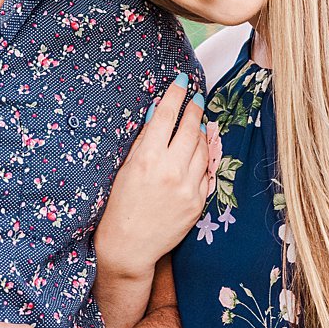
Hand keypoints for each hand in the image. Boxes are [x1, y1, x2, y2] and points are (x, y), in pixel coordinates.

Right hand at [95, 77, 220, 278]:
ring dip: (203, 132)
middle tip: (197, 98)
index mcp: (148, 158)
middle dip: (195, 109)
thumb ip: (144, 139)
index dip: (176, 94)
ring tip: (199, 124)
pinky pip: (207, 173)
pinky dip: (205, 158)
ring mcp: (188, 186)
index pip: (166, 115)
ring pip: (204, 148)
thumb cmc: (120, 206)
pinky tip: (201, 151)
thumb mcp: (126, 168)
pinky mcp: (199, 202)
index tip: (183, 81)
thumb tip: (157, 112)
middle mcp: (171, 170)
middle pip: (191, 128)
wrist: (129, 246)